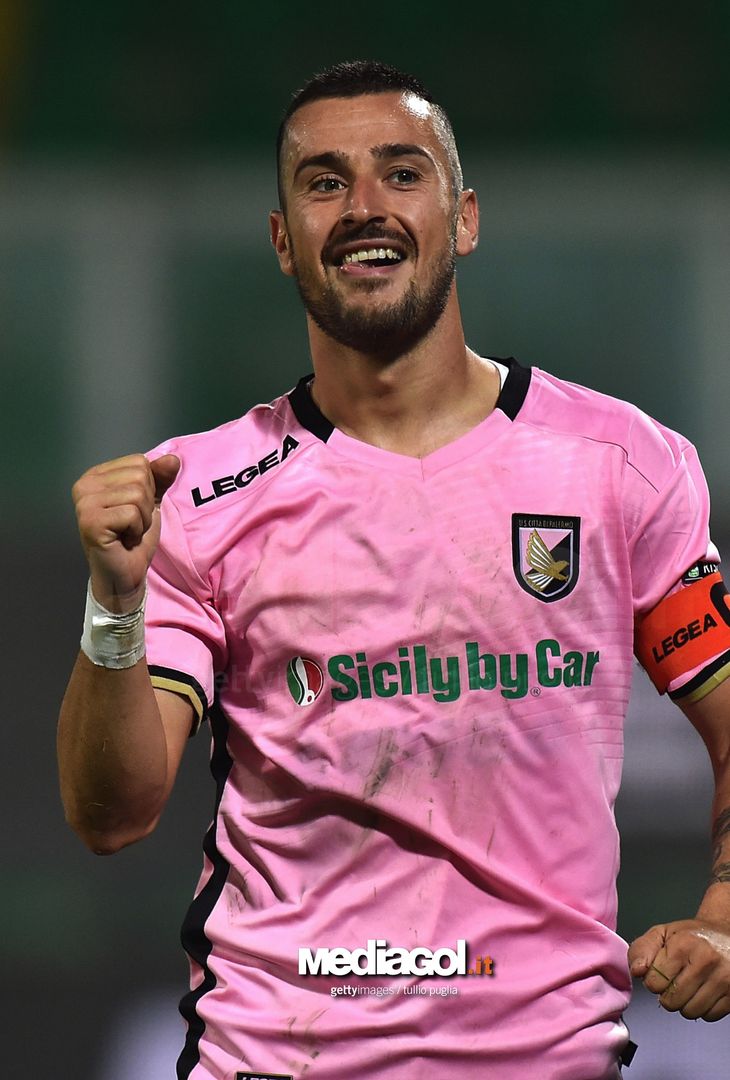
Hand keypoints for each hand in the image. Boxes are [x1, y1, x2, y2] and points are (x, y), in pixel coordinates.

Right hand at [72, 453, 179, 611]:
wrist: (124, 573)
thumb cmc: (133, 537)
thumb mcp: (151, 502)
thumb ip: (160, 478)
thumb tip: (173, 458)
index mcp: (95, 475)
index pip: (139, 462)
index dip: (148, 488)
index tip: (134, 510)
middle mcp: (84, 485)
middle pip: (140, 476)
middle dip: (147, 504)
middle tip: (132, 524)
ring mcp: (84, 503)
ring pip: (137, 494)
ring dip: (143, 519)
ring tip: (128, 532)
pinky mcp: (91, 522)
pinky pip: (132, 513)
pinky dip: (137, 530)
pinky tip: (124, 540)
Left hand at [629, 919, 729, 1020]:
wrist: (726, 934)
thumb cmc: (692, 936)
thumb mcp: (662, 933)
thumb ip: (642, 949)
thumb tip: (637, 971)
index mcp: (683, 944)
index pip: (653, 983)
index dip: (653, 980)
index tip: (661, 971)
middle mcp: (706, 961)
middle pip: (671, 1001)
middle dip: (668, 994)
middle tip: (676, 978)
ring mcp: (723, 979)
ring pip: (690, 1012)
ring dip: (686, 1003)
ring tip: (691, 984)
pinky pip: (709, 1016)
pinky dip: (704, 1008)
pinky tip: (705, 990)